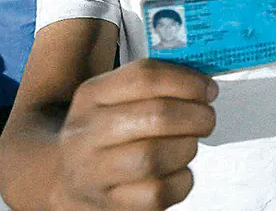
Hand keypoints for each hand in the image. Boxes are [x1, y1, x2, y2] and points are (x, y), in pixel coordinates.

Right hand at [47, 59, 217, 210]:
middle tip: (206, 119)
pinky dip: (181, 180)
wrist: (67, 178)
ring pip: (155, 157)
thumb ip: (154, 84)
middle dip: (195, 116)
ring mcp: (94, 174)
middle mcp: (86, 134)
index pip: (144, 77)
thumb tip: (204, 84)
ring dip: (187, 148)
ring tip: (187, 144)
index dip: (187, 81)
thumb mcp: (114, 97)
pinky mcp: (112, 206)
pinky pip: (159, 193)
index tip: (208, 89)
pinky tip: (177, 171)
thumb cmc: (106, 132)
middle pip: (156, 116)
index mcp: (91, 96)